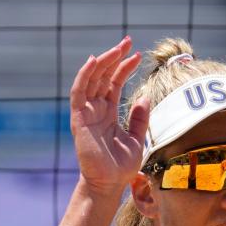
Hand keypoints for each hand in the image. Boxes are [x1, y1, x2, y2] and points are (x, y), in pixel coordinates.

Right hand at [69, 36, 148, 196]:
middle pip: (103, 76)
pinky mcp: (79, 119)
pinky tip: (95, 61)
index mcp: (108, 112)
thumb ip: (140, 118)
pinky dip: (85, 76)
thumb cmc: (121, 166)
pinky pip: (79, 93)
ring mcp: (86, 113)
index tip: (137, 55)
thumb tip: (145, 97)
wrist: (110, 184)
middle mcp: (96, 109)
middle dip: (114, 57)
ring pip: (91, 79)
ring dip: (103, 62)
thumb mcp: (137, 138)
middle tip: (127, 41)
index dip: (124, 68)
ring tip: (117, 47)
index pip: (114, 83)